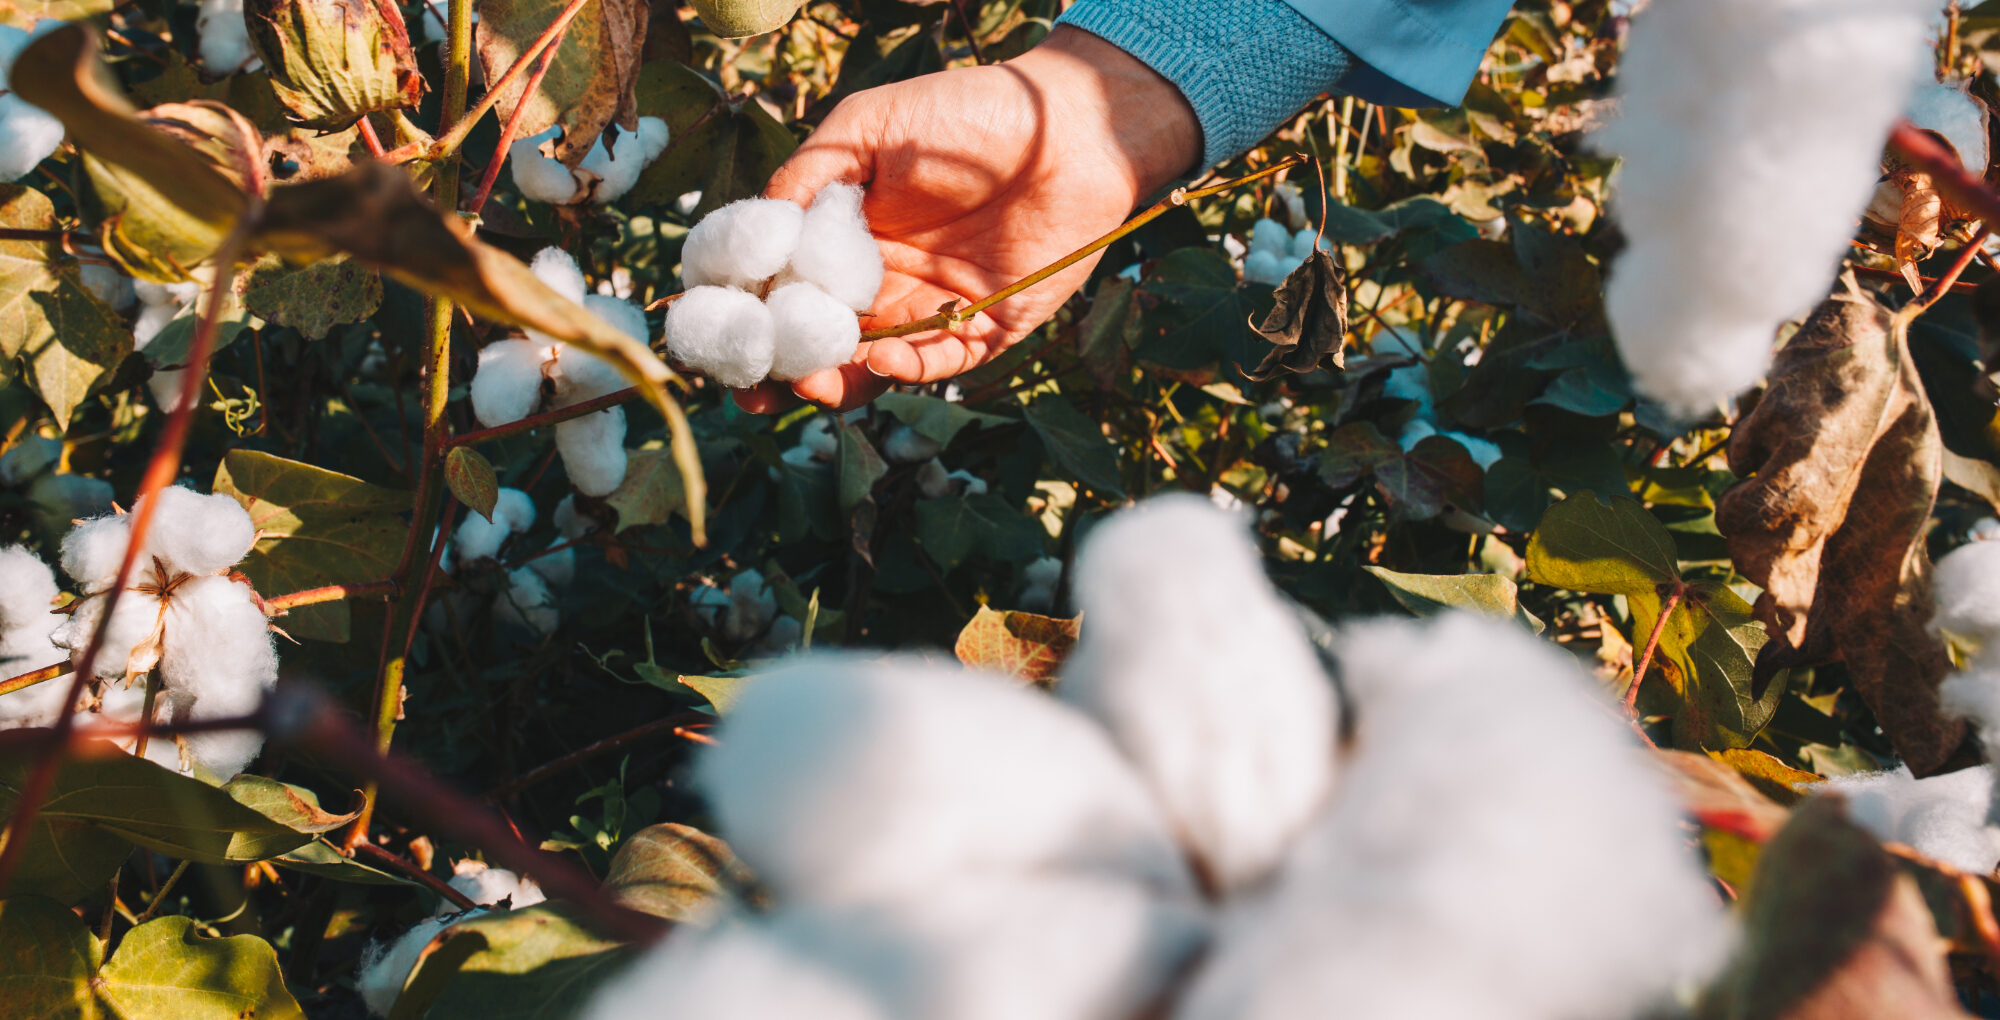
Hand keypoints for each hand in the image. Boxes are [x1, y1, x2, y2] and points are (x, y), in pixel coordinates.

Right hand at [736, 26, 1201, 412]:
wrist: (1066, 129)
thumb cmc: (966, 115)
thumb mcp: (868, 130)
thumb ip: (810, 175)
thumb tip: (756, 230)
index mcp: (848, 239)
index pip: (787, 290)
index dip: (750, 316)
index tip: (716, 332)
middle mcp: (884, 282)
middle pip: (820, 341)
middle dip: (782, 370)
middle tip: (751, 389)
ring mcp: (932, 310)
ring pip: (871, 366)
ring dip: (837, 382)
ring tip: (810, 384)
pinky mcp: (986, 330)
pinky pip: (938, 364)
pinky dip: (906, 370)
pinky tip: (878, 360)